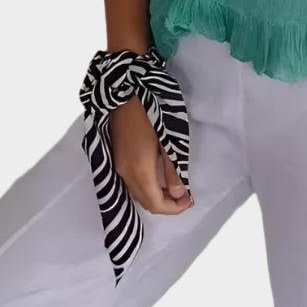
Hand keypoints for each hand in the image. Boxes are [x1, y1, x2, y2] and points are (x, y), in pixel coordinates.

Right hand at [109, 96, 193, 214]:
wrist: (122, 98)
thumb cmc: (149, 116)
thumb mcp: (167, 142)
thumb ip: (172, 171)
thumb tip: (180, 194)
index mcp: (140, 171)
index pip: (156, 204)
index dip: (174, 209)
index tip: (189, 201)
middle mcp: (126, 175)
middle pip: (146, 204)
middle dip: (167, 206)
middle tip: (184, 197)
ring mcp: (119, 169)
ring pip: (138, 196)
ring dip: (156, 198)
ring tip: (174, 189)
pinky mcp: (117, 162)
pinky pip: (132, 186)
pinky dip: (147, 190)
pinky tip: (158, 181)